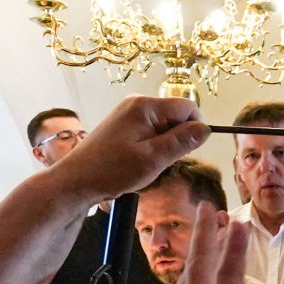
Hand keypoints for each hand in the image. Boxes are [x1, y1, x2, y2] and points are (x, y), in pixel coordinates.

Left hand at [41, 96, 208, 205]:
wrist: (77, 180)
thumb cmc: (113, 170)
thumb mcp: (154, 158)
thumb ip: (182, 142)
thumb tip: (206, 129)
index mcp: (145, 106)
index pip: (188, 108)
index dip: (194, 130)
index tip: (184, 153)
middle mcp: (137, 103)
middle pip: (176, 116)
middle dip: (177, 140)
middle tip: (159, 161)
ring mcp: (128, 113)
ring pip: (164, 126)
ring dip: (163, 146)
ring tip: (145, 163)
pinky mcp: (123, 124)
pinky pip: (150, 131)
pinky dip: (151, 147)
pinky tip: (137, 161)